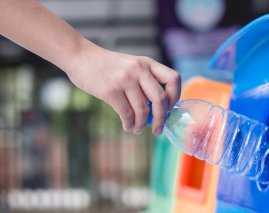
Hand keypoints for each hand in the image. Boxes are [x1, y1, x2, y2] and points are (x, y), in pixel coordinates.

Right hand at [65, 39, 180, 134]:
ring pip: (142, 110)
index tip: (168, 108)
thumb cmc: (107, 66)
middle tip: (158, 130)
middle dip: (161, 119)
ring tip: (137, 129)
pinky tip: (128, 127)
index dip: (175, 96)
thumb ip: (145, 81)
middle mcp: (139, 69)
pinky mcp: (111, 90)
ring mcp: (125, 79)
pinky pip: (126, 114)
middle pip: (160, 99)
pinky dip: (129, 124)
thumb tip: (157, 111)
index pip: (173, 78)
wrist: (81, 57)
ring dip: (141, 125)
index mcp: (147, 63)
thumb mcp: (131, 65)